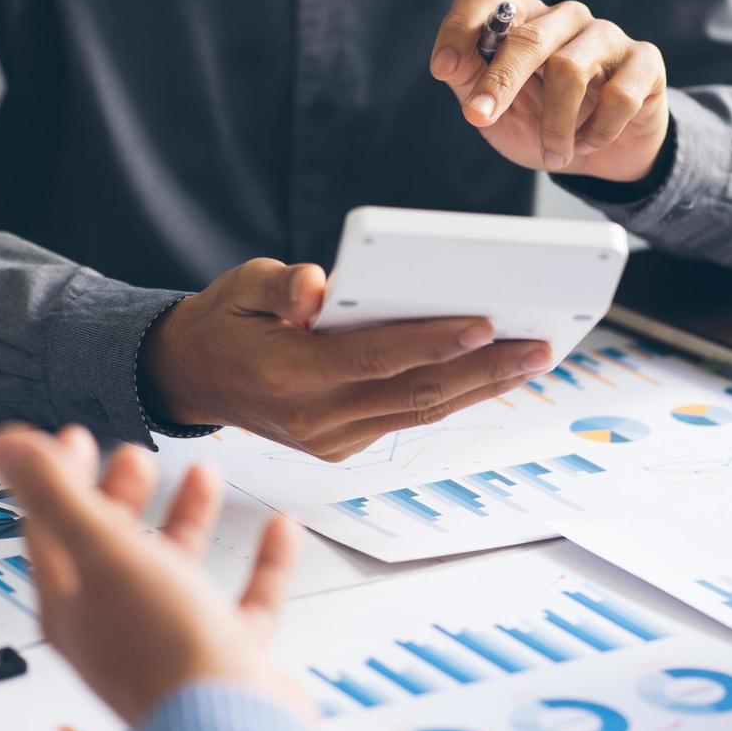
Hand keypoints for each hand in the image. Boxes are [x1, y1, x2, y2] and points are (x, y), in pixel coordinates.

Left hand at [0, 425, 312, 725]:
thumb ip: (56, 495)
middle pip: (111, 549)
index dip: (60, 477)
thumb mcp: (105, 553)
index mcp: (74, 604)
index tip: (77, 438)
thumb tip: (6, 446)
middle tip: (135, 456)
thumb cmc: (164, 652)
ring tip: (202, 476)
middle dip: (122, 495)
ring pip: (175, 570)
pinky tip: (278, 531)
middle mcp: (118, 626)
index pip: (50, 530)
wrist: (232, 722)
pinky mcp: (225, 657)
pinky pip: (243, 601)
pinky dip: (261, 562)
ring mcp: (172, 642)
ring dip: (187, 518)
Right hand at [139, 258, 550, 460]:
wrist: (193, 377)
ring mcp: (330, 440)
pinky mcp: (342, 445)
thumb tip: (319, 287)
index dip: (430, 342)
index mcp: (287, 378)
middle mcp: (314, 420)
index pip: (374, 359)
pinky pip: (406, 418)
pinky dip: (451, 395)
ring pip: (419, 412)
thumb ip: (280, 284)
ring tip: (532, 359)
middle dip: (482, 371)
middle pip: (413, 394)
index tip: (484, 323)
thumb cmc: (225, 320)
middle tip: (538, 346)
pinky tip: (490, 373)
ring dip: (480, 387)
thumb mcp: (239, 285)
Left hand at [429, 0, 669, 181]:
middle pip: (527, 35)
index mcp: (522, 19)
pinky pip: (618, 96)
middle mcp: (564, 18)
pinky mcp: (644, 61)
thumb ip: (469, 83)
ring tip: (553, 155)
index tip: (443, 69)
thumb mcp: (496, 109)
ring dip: (554, 125)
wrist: (604, 155)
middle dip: (499, 82)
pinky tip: (589, 144)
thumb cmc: (543, 123)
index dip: (460, 26)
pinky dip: (597, 132)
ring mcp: (606, 35)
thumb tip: (448, 64)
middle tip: (480, 119)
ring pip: (570, 69)